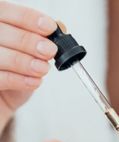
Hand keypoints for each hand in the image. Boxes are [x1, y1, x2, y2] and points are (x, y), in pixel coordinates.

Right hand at [0, 1, 56, 128]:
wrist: (4, 99)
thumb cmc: (16, 73)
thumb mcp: (31, 53)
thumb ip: (42, 39)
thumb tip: (60, 27)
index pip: (6, 12)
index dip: (28, 18)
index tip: (49, 27)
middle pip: (2, 32)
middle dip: (29, 42)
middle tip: (49, 51)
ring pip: (0, 56)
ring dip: (26, 62)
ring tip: (43, 69)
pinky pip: (0, 78)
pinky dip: (20, 80)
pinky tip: (34, 82)